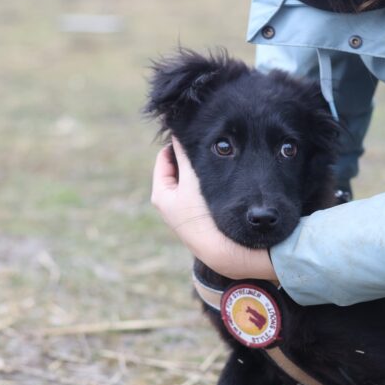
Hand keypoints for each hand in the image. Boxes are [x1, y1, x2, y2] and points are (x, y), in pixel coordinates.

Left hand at [150, 138, 276, 280]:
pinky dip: (207, 182)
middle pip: (177, 168)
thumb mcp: (192, 181)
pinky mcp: (198, 216)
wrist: (224, 252)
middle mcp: (168, 204)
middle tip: (208, 143)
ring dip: (201, 168)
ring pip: (191, 179)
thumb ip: (185, 156)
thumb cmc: (203, 217)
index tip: (195, 134)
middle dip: (190, 156)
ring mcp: (183, 211)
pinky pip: (201, 190)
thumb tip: (177, 132)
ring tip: (216, 156)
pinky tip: (222, 175)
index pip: (165, 158)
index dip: (178, 144)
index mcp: (160, 194)